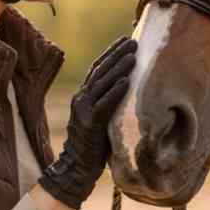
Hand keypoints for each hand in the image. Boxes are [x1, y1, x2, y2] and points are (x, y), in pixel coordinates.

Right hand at [38, 36, 136, 209]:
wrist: (76, 168)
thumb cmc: (94, 145)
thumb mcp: (102, 118)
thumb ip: (108, 102)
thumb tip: (128, 87)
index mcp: (83, 96)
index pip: (98, 68)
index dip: (111, 53)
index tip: (125, 40)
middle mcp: (81, 99)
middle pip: (100, 71)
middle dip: (117, 54)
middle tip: (133, 42)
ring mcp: (84, 111)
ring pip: (102, 83)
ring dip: (118, 68)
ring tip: (133, 56)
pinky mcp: (90, 123)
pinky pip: (104, 104)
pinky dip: (115, 91)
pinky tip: (127, 81)